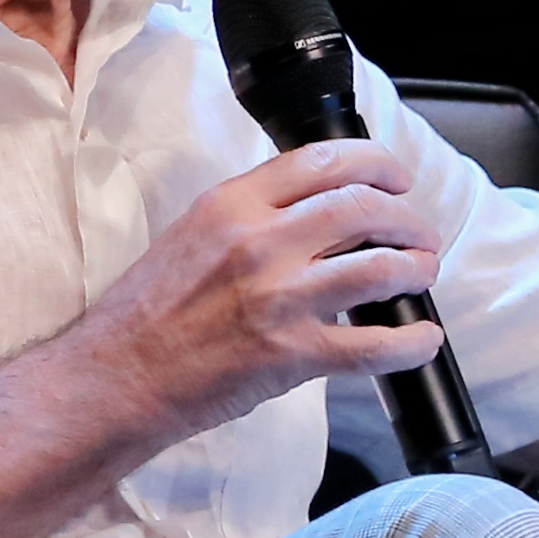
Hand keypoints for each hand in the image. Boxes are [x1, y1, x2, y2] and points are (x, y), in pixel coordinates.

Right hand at [79, 139, 456, 439]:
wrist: (116, 376)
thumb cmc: (144, 314)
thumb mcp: (190, 236)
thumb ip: (248, 217)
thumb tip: (312, 210)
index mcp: (231, 205)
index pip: (323, 161)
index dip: (376, 163)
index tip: (395, 178)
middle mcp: (258, 242)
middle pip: (364, 207)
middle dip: (407, 219)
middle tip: (417, 235)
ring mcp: (278, 298)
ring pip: (380, 268)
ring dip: (415, 269)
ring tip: (420, 274)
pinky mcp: (291, 354)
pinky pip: (373, 346)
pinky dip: (411, 342)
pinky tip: (422, 339)